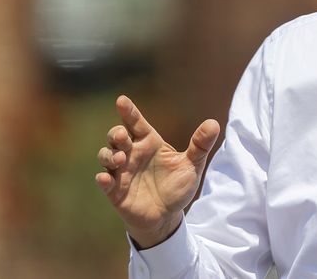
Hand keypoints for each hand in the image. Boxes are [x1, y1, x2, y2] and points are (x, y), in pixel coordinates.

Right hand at [95, 95, 220, 247]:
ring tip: (121, 160)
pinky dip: (103, 179)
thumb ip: (200, 145)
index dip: (129, 112)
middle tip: (122, 137)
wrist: (167, 216)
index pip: (137, 123)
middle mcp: (133, 154)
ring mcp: (122, 172)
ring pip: (106, 156)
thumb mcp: (192, 165)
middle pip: (117, 136)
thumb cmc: (177, 186)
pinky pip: (104, 182)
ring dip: (109, 155)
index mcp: (150, 143)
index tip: (122, 100)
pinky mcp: (115, 191)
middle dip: (116, 133)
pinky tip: (105, 179)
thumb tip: (214, 123)